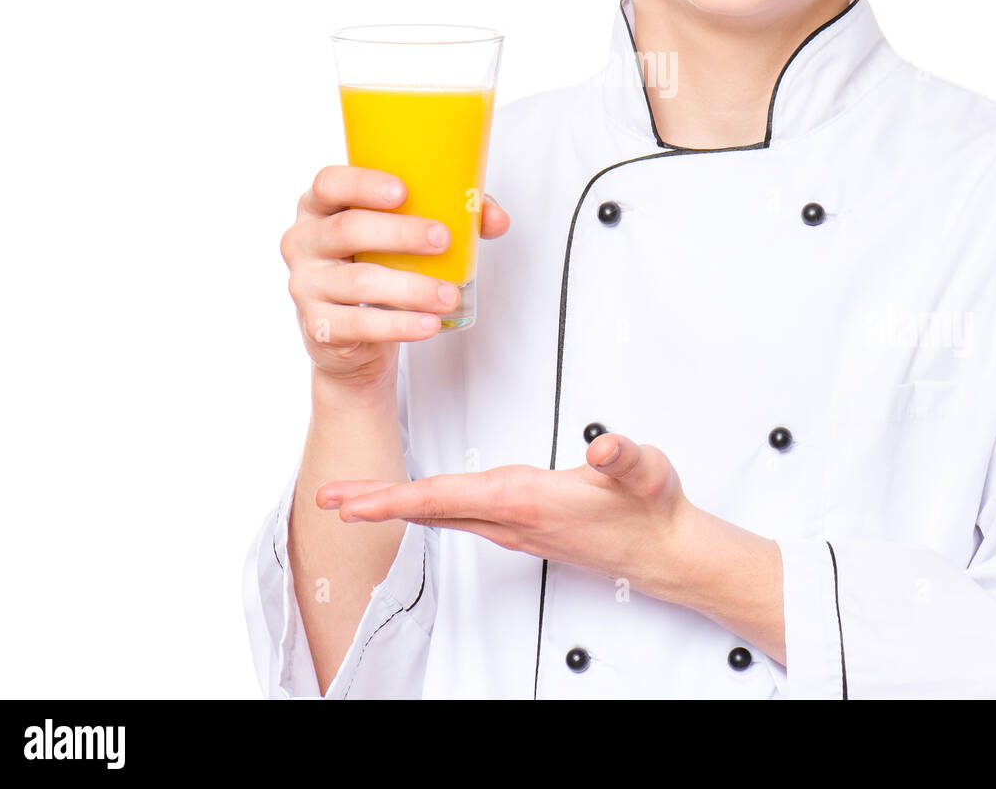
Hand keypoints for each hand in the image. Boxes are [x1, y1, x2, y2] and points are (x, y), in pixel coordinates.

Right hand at [279, 164, 509, 389]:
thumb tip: (495, 217)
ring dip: (412, 287)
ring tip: (449, 295)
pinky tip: (429, 324)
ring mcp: (306, 285)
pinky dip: (399, 325)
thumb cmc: (380, 263)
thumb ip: (451, 215)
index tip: (403, 191)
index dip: (362, 183)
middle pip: (347, 229)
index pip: (329, 183)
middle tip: (442, 239)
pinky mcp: (318, 326)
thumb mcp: (405, 233)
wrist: (353, 335)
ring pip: (360, 282)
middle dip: (400, 233)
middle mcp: (303, 241)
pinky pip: (360, 325)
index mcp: (320, 206)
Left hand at [317, 432, 693, 597]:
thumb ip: (624, 457)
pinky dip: (427, 507)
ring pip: (443, 514)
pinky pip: (461, 516)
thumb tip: (602, 446)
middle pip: (431, 510)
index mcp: (530, 501)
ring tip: (356, 499)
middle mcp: (514, 519)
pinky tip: (417, 503)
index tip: (357, 501)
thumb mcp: (645, 472)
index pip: (451, 497)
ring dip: (396, 505)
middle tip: (329, 499)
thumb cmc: (650, 510)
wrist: (665, 550)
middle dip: (377, 504)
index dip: (399, 497)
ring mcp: (515, 528)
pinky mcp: (522, 528)